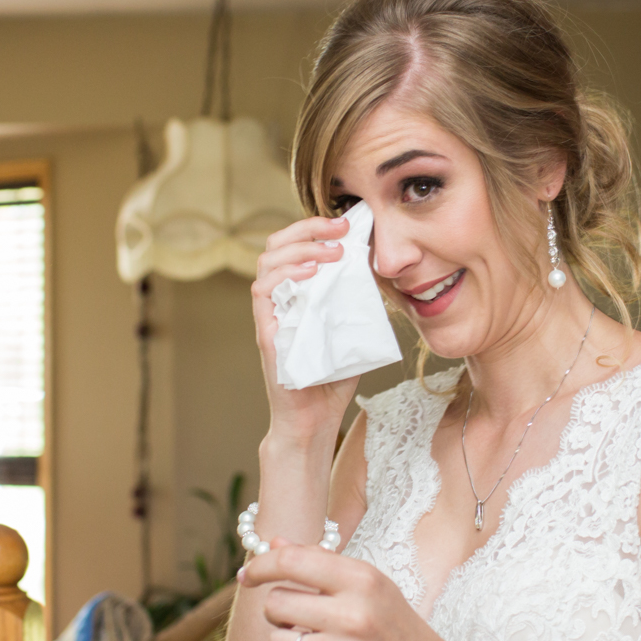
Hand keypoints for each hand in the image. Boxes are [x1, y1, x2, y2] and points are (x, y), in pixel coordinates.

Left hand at [240, 538, 459, 640]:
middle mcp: (355, 616)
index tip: (247, 575)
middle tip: (298, 618)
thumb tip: (273, 543)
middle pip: (275, 605)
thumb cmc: (391, 624)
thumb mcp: (367, 584)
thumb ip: (320, 562)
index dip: (261, 566)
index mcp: (361, 581)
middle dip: (278, 612)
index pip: (292, 562)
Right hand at [251, 214, 362, 440]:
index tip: (346, 223)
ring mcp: (269, 314)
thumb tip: (377, 265)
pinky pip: (263, 292)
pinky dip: (286, 276)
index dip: (315, 227)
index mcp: (297, 292)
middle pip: (276, 244)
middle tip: (340, 227)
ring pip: (267, 262)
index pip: (294, 245)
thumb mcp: (352, 327)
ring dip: (300, 249)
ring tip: (331, 252)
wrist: (316, 417)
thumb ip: (356, 298)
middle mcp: (279, 298)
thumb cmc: (333, 376)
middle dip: (307, 228)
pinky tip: (311, 274)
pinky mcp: (265, 331)